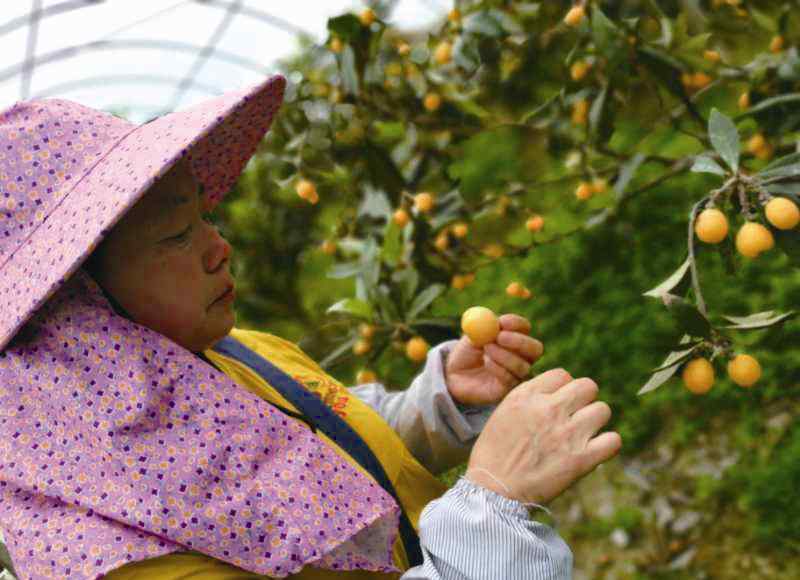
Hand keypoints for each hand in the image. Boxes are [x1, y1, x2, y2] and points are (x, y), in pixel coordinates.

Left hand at [445, 313, 543, 407]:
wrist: (455, 374)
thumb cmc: (467, 351)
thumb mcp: (474, 334)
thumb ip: (485, 327)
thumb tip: (498, 322)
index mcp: (515, 336)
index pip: (525, 327)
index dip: (516, 324)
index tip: (502, 322)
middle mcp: (522, 356)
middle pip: (535, 349)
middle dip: (519, 342)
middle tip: (500, 337)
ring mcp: (518, 373)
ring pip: (522, 365)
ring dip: (502, 355)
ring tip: (485, 350)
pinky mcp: (509, 388)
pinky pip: (510, 378)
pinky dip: (497, 368)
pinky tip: (486, 363)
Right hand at [466, 368, 621, 504]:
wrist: (493, 492)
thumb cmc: (494, 454)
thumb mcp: (504, 413)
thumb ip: (531, 399)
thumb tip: (556, 393)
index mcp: (527, 396)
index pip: (562, 375)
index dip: (563, 388)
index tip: (558, 403)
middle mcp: (549, 410)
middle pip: (588, 386)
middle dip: (584, 400)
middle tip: (575, 416)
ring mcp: (567, 434)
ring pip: (603, 410)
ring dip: (595, 421)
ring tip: (583, 434)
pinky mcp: (581, 460)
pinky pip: (613, 441)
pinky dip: (607, 445)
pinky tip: (595, 451)